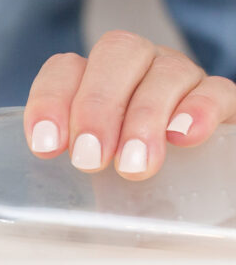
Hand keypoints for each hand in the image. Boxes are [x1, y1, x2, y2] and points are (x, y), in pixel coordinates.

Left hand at [24, 30, 235, 177]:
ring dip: (144, 117)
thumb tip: (58, 211)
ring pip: (165, 71)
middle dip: (97, 106)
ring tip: (134, 166)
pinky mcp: (220, 98)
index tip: (46, 146)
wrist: (190, 189)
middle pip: (116, 54)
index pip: (65, 69)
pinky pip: (214, 90)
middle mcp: (136, 69)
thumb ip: (75, 183)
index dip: (50, 101)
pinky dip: (198, 110)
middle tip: (90, 159)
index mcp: (93, 81)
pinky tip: (183, 137)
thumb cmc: (128, 185)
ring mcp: (180, 79)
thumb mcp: (95, 184)